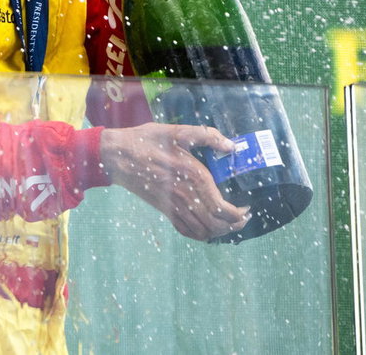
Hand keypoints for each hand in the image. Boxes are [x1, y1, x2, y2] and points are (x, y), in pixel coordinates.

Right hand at [99, 123, 249, 240]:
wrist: (117, 156)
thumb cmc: (147, 141)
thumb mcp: (177, 132)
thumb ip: (206, 136)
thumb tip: (231, 146)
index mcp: (195, 177)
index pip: (224, 209)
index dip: (239, 214)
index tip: (247, 209)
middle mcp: (187, 197)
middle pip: (217, 224)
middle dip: (234, 225)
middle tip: (242, 217)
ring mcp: (174, 207)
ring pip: (204, 231)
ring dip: (219, 231)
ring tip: (228, 223)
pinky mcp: (164, 210)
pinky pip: (186, 231)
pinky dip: (200, 234)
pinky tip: (206, 227)